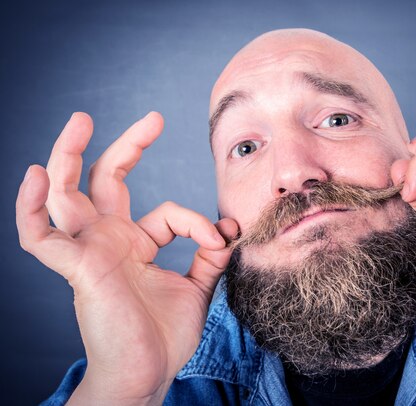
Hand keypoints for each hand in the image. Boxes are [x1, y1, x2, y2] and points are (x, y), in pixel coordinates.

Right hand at [16, 112, 236, 403]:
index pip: (167, 211)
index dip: (197, 221)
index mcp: (135, 243)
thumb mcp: (198, 287)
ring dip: (66, 155)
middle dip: (125, 145)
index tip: (222, 237)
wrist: (148, 374)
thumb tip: (228, 227)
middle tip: (153, 118)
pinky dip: (30, 207)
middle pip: (104, 180)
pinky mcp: (76, 268)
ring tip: (79, 120)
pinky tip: (37, 175)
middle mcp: (108, 241)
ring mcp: (89, 251)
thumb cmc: (165, 336)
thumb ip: (210, 254)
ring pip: (65, 195)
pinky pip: (40, 236)